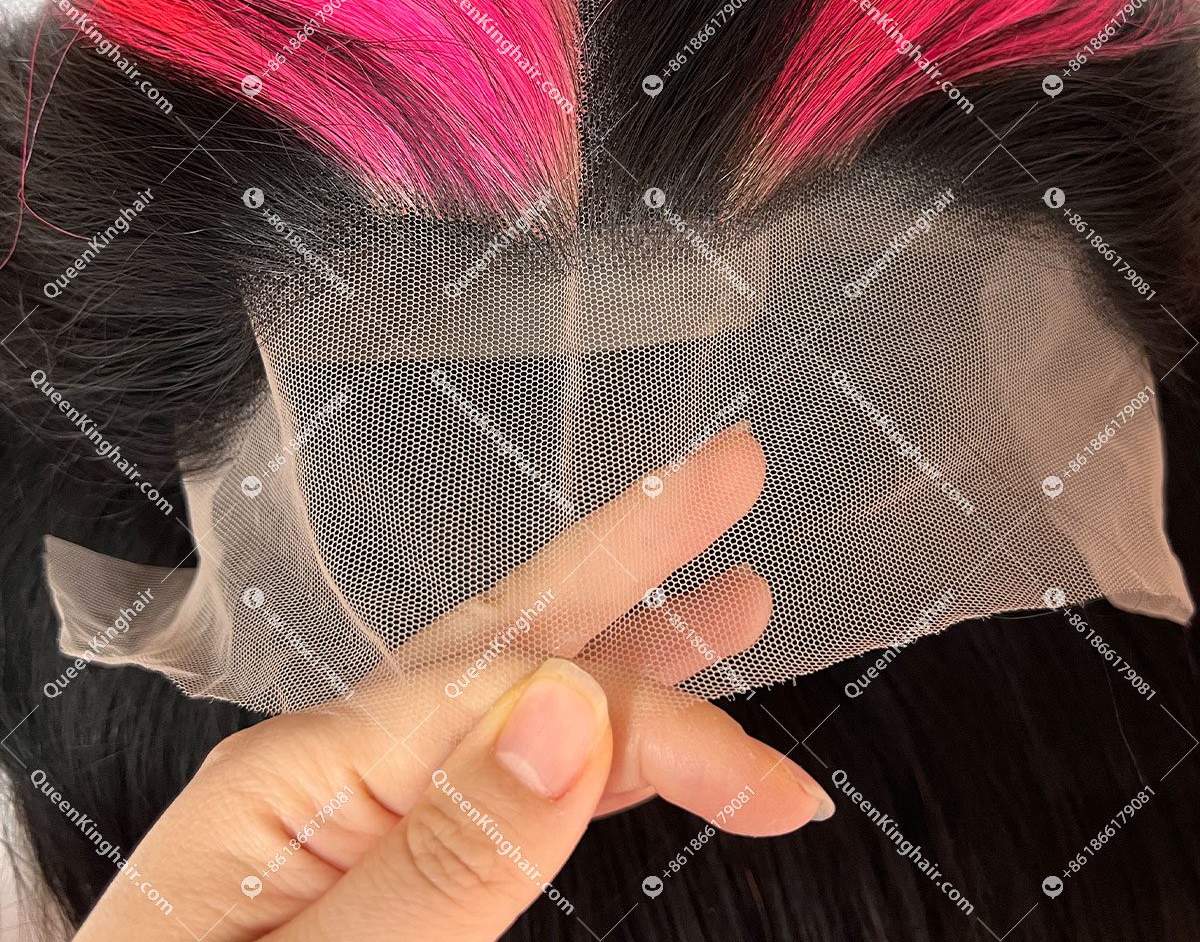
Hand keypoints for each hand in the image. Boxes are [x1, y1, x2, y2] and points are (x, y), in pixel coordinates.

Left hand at [75, 425, 832, 940]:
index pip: (518, 692)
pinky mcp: (376, 861)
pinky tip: (621, 727)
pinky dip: (581, 737)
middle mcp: (333, 764)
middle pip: (513, 626)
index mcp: (306, 771)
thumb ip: (441, 852)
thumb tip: (565, 717)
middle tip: (730, 473)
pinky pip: (498, 765)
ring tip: (728, 595)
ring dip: (628, 634)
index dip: (657, 717)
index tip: (770, 786)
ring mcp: (353, 809)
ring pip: (519, 687)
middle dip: (633, 545)